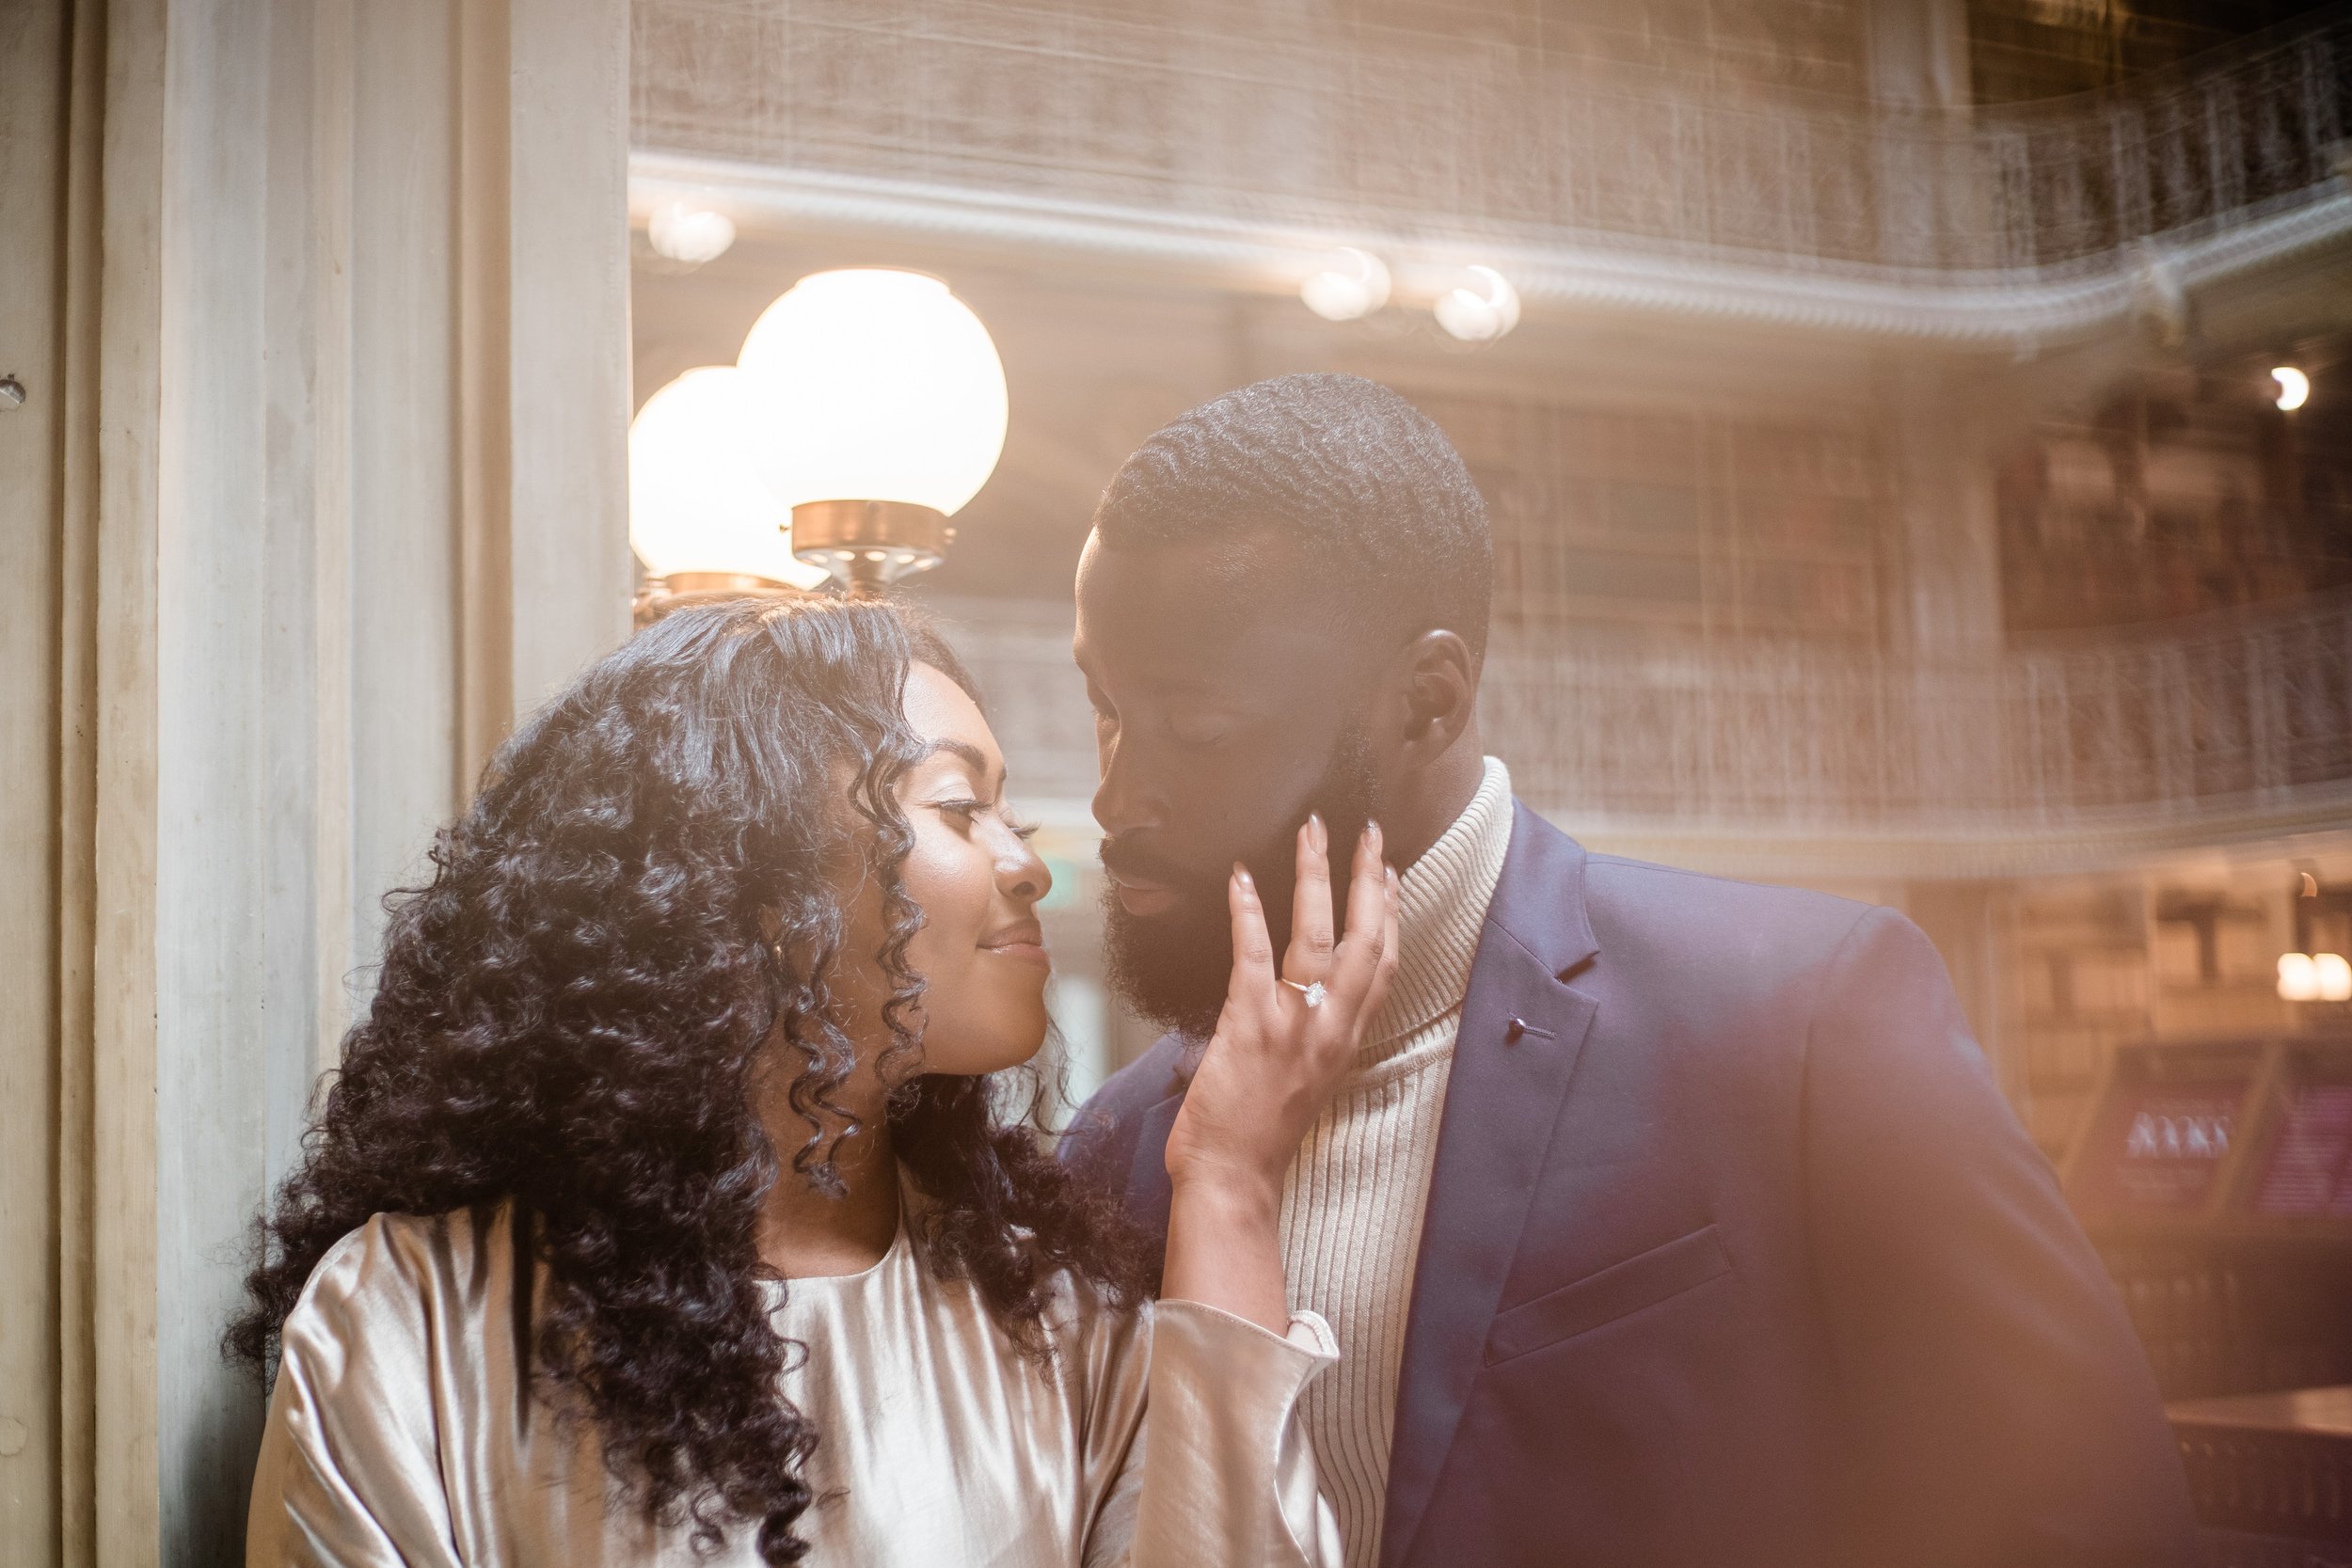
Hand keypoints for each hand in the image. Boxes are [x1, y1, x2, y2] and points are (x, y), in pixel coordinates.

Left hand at [1164, 817, 1400, 1204]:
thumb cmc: (1258, 1137)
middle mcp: (1331, 1028)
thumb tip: (1298, 999)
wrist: (1232, 1179)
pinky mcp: (1251, 1023)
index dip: (1392, 915)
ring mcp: (1294, 1024)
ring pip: (1319, 936)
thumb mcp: (1305, 1082)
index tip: (1390, 874)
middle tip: (1367, 832)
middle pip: (1367, 941)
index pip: (1384, 968)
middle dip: (1369, 880)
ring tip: (1314, 831)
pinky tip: (1241, 875)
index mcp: (1346, 1042)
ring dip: (1316, 876)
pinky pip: (1255, 954)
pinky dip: (1248, 910)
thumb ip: (1311, 1038)